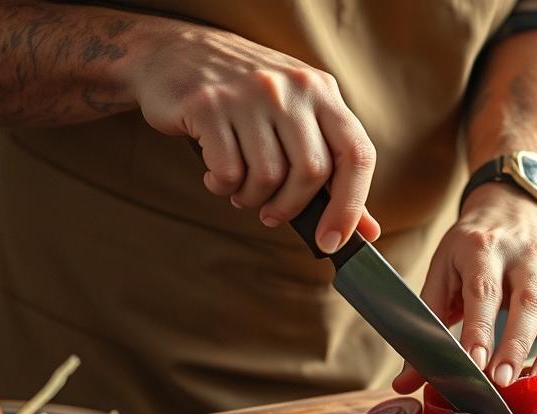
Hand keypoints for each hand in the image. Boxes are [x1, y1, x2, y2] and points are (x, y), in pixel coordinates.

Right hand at [125, 24, 379, 248]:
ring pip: (268, 177)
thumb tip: (365, 230)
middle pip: (312, 172)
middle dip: (291, 207)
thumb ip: (332, 171)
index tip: (333, 240)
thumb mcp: (295, 116)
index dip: (351, 206)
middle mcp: (291, 88)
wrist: (171, 50)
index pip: (356, 155)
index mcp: (321, 91)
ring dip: (252, 198)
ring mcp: (249, 93)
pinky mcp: (208, 104)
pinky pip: (228, 171)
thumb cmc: (242, 95)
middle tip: (272, 214)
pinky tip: (215, 175)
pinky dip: (222, 186)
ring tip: (240, 189)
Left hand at [393, 183, 536, 391]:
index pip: (484, 289)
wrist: (516, 208)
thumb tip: (405, 382)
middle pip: (530, 300)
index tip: (475, 362)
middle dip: (517, 344)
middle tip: (502, 381)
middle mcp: (527, 255)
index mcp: (484, 247)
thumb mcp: (443, 269)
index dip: (480, 327)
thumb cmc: (472, 247)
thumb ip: (427, 322)